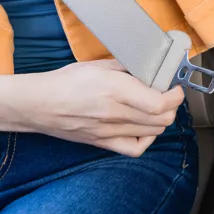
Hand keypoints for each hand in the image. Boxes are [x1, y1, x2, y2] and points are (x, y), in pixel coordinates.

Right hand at [14, 59, 185, 156]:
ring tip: (155, 107)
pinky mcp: (103, 142)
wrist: (38, 103)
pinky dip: (146, 139)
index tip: (175, 87)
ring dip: (161, 119)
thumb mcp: (98, 65)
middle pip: (162, 119)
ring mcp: (110, 131)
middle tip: (167, 95)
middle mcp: (115, 113)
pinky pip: (135, 149)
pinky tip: (143, 128)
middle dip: (172, 106)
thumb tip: (150, 67)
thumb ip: (127, 67)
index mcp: (115, 89)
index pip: (160, 103)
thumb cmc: (65, 81)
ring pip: (154, 132)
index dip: (175, 96)